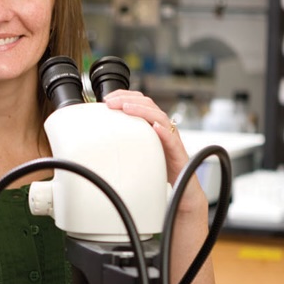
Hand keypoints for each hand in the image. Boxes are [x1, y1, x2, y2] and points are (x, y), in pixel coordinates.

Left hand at [102, 90, 207, 213]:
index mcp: (153, 124)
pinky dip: (163, 131)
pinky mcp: (177, 151)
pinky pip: (172, 138)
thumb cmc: (160, 167)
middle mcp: (163, 127)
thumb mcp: (138, 149)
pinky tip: (154, 127)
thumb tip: (101, 137)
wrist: (181, 187)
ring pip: (159, 117)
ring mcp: (171, 137)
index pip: (140, 101)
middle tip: (110, 102)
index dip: (124, 95)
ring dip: (142, 110)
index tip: (107, 98)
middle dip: (128, 99)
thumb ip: (125, 140)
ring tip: (126, 108)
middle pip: (148, 104)